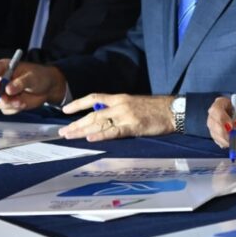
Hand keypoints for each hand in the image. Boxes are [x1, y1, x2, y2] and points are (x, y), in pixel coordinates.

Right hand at [0, 60, 65, 113]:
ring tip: (22, 102)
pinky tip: (23, 104)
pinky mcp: (6, 103)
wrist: (48, 88)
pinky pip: (4, 109)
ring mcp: (2, 93)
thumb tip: (8, 89)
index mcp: (4, 68)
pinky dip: (13, 109)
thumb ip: (21, 82)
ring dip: (7, 104)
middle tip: (7, 100)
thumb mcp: (33, 77)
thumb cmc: (40, 77)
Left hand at [59, 94, 175, 141]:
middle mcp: (120, 105)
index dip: (78, 104)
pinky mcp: (134, 126)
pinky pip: (114, 132)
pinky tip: (90, 139)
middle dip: (76, 123)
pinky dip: (101, 135)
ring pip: (99, 122)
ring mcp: (126, 116)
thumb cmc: (156, 108)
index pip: (94, 97)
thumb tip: (104, 116)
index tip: (65, 111)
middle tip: (62, 133)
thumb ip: (119, 108)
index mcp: (120, 98)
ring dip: (82, 130)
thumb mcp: (134, 103)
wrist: (173, 110)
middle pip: (93, 114)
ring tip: (69, 136)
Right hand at [207, 96, 235, 148]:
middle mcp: (217, 113)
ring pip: (215, 134)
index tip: (231, 128)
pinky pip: (219, 142)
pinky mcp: (217, 136)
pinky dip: (228, 144)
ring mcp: (215, 125)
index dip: (221, 118)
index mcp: (224, 103)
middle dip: (224, 133)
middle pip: (212, 123)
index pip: (216, 109)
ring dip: (227, 140)